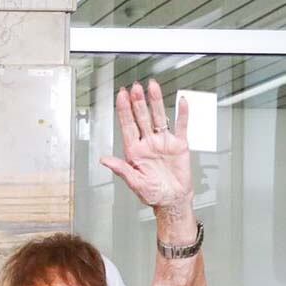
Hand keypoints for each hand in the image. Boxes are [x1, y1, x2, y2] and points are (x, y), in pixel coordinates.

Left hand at [102, 79, 192, 210]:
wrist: (172, 199)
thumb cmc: (152, 193)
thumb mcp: (134, 183)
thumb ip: (121, 169)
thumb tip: (104, 160)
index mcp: (134, 150)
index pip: (127, 125)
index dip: (124, 110)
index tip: (121, 95)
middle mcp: (148, 143)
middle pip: (142, 117)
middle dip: (138, 102)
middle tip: (135, 86)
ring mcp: (163, 142)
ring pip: (159, 117)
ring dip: (156, 102)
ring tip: (153, 87)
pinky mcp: (179, 145)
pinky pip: (181, 126)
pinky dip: (182, 114)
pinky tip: (181, 101)